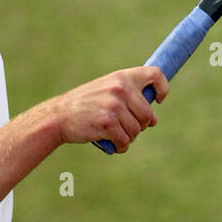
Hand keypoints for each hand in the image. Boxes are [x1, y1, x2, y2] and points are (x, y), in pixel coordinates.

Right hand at [54, 66, 168, 152]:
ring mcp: (114, 106)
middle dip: (140, 125)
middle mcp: (120, 88)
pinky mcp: (107, 123)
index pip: (154, 74)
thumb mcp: (107, 91)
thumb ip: (130, 99)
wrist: (58, 115)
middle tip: (125, 127)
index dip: (162, 88)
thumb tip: (153, 120)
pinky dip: (121, 146)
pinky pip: (125, 141)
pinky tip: (112, 144)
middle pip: (148, 115)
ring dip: (128, 137)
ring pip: (137, 130)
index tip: (159, 99)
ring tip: (115, 135)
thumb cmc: (85, 105)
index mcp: (122, 77)